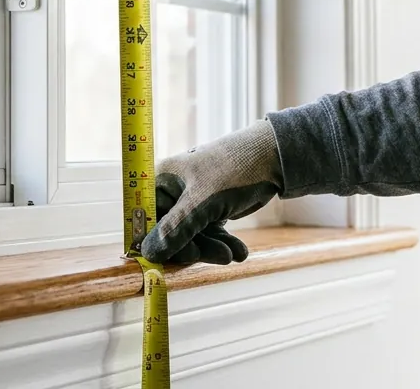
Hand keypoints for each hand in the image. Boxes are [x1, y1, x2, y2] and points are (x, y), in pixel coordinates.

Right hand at [140, 119, 282, 264]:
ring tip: (233, 254)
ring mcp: (191, 203)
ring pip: (193, 238)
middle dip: (194, 248)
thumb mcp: (203, 202)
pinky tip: (239, 252)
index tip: (169, 262)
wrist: (273, 158)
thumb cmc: (233, 169)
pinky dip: (223, 244)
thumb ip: (176, 229)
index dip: (153, 242)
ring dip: (213, 249)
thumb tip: (148, 253)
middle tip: (218, 256)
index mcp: (161, 182)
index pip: (145, 219)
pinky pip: (209, 234)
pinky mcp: (209, 210)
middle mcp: (172, 193)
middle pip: (170, 233)